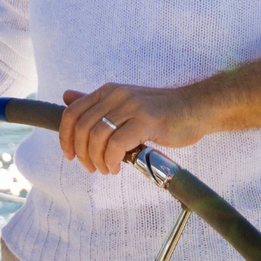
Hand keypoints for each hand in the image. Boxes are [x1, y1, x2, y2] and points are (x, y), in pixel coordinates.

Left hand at [60, 82, 214, 174]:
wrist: (195, 107)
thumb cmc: (161, 111)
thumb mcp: (125, 103)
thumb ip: (96, 103)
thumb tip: (67, 96)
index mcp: (108, 91)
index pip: (72, 113)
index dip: (65, 137)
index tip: (70, 156)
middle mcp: (116, 95)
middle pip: (82, 128)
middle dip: (82, 154)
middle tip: (91, 168)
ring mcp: (131, 107)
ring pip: (97, 137)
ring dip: (97, 160)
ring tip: (107, 169)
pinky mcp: (146, 121)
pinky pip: (116, 145)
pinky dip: (112, 161)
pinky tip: (118, 167)